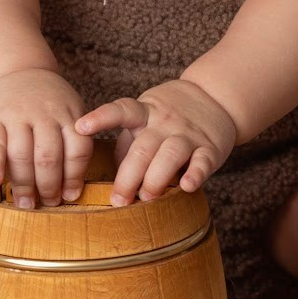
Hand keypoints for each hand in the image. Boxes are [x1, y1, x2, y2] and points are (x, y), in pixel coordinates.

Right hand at [0, 67, 90, 208]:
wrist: (12, 70)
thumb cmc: (45, 103)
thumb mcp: (68, 111)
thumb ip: (72, 142)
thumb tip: (72, 190)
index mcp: (68, 114)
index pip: (77, 149)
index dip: (74, 176)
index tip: (70, 196)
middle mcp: (43, 114)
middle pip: (49, 156)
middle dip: (49, 186)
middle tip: (49, 204)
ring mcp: (16, 115)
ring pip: (22, 154)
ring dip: (25, 184)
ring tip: (26, 204)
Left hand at [76, 78, 240, 204]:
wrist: (217, 97)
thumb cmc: (171, 117)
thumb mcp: (146, 118)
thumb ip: (127, 144)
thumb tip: (107, 175)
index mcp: (145, 112)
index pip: (122, 110)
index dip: (100, 118)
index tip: (80, 127)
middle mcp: (165, 122)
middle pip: (143, 148)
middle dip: (128, 177)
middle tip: (118, 201)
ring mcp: (188, 134)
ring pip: (170, 154)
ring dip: (156, 179)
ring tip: (147, 198)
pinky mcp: (210, 148)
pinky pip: (202, 162)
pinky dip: (195, 174)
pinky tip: (186, 186)